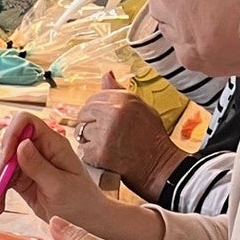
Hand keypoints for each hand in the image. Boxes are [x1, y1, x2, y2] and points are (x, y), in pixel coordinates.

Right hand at [0, 111, 105, 226]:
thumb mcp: (59, 186)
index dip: (11, 134)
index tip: (6, 158)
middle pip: (8, 146)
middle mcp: (40, 150)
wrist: (87, 221)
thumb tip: (21, 144)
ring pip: (3, 166)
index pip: (26, 122)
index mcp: (53, 144)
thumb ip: (39, 166)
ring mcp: (30, 165)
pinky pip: (4, 182)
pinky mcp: (23, 180)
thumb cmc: (81, 202)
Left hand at [73, 73, 184, 199]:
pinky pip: (82, 150)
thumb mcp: (140, 107)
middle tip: (101, 133)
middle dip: (89, 122)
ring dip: (89, 139)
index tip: (100, 118)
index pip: (94, 98)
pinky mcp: (98, 153)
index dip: (95, 109)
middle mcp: (113, 113)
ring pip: (82, 132)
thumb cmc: (151, 136)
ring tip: (106, 144)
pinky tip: (104, 155)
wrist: (158, 164)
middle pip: (84, 114)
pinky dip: (89, 154)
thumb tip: (106, 75)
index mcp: (124, 99)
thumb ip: (119, 92)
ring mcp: (104, 134)